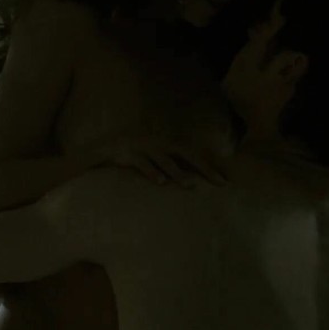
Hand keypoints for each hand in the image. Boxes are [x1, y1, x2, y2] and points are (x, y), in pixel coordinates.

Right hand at [99, 134, 227, 188]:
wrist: (104, 145)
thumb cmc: (136, 155)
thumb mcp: (156, 157)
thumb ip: (173, 165)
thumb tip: (194, 180)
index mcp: (168, 143)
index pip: (193, 154)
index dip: (209, 166)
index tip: (224, 183)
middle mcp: (159, 143)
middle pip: (186, 153)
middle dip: (203, 167)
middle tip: (218, 182)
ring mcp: (144, 147)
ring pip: (165, 159)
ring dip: (177, 172)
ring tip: (190, 186)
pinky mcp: (129, 153)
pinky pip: (142, 163)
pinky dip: (152, 172)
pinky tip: (161, 182)